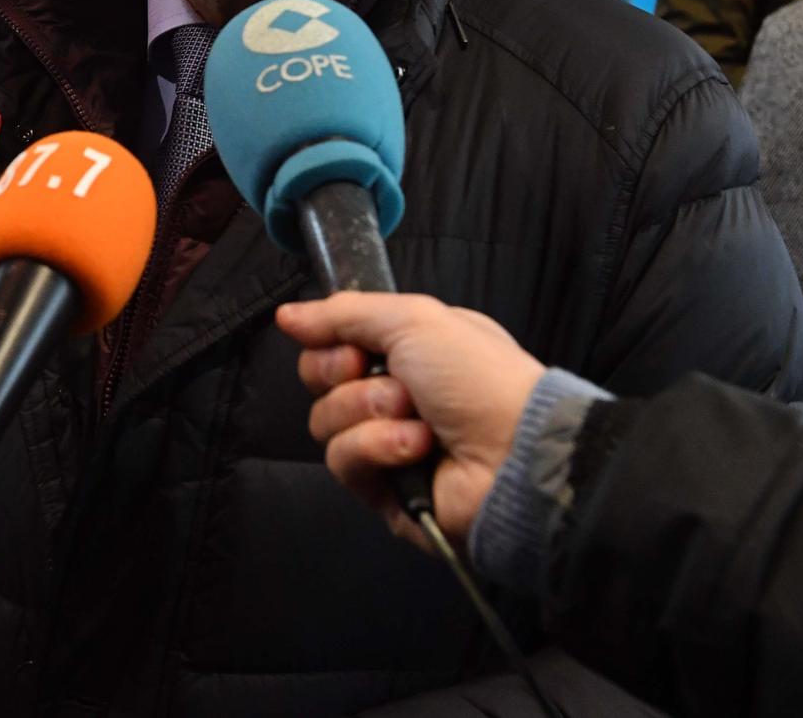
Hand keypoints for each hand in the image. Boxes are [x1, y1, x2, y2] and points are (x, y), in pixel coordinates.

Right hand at [276, 292, 545, 544]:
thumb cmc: (478, 377)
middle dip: (346, 378)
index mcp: (404, 353)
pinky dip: (377, 448)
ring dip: (370, 414)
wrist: (516, 452)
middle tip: (392, 383)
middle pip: (319, 382)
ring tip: (416, 419)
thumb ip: (343, 313)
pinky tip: (416, 448)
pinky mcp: (382, 491)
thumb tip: (286, 315)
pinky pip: (343, 462)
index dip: (330, 344)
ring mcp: (385, 445)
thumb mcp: (413, 319)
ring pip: (325, 422)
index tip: (353, 347)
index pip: (331, 344)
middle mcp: (392, 396)